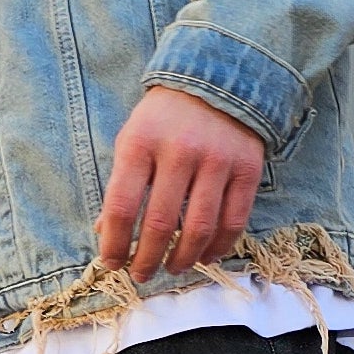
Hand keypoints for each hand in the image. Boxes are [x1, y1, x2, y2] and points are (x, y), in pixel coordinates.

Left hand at [95, 86, 265, 282]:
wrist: (218, 78)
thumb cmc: (164, 118)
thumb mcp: (132, 140)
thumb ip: (120, 185)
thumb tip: (106, 233)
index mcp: (141, 143)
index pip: (123, 207)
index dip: (115, 244)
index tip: (111, 263)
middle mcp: (180, 151)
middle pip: (161, 224)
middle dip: (147, 259)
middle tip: (141, 275)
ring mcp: (217, 160)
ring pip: (200, 228)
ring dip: (183, 259)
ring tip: (172, 269)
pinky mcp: (247, 169)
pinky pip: (234, 220)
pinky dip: (219, 246)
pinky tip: (205, 256)